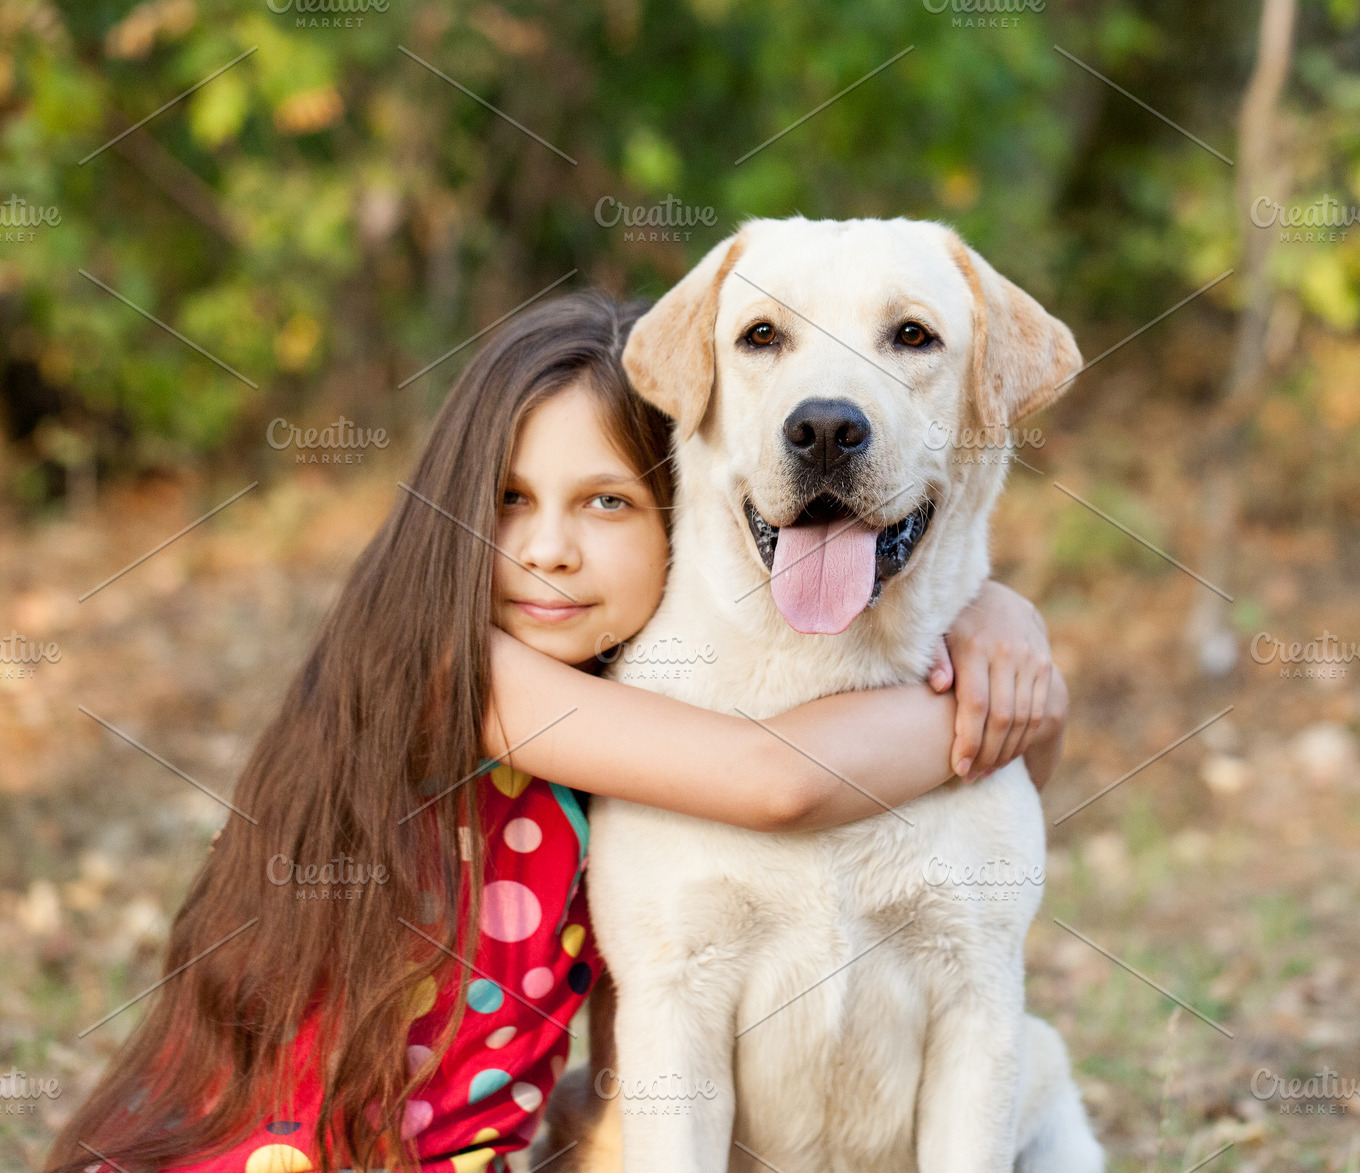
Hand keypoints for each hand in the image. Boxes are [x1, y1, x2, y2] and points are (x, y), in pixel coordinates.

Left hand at [929, 580, 1065, 786]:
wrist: (993, 596)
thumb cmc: (951, 622)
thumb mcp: (934, 632)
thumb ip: (933, 657)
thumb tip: (938, 686)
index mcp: (975, 647)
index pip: (975, 706)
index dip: (968, 741)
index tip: (958, 768)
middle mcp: (1006, 653)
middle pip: (1002, 718)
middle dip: (986, 754)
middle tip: (970, 777)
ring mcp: (1030, 659)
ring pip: (1024, 718)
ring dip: (1006, 751)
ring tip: (985, 771)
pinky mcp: (1044, 664)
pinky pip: (1037, 709)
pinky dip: (1024, 737)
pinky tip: (1006, 753)